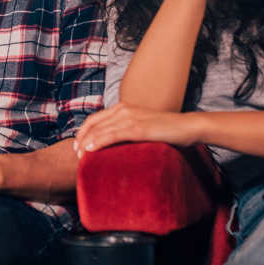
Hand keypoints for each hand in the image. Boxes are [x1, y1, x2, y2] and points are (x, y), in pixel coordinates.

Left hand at [74, 103, 200, 155]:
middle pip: (94, 124)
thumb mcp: (142, 127)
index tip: (77, 145)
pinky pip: (113, 135)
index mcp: (123, 108)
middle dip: (82, 139)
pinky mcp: (138, 128)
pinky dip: (99, 142)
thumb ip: (128, 130)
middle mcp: (124, 110)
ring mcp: (131, 118)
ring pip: (101, 130)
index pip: (95, 119)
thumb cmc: (166, 129)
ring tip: (80, 156)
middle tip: (76, 153)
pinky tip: (90, 150)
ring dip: (87, 143)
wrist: (187, 126)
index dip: (83, 132)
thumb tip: (116, 145)